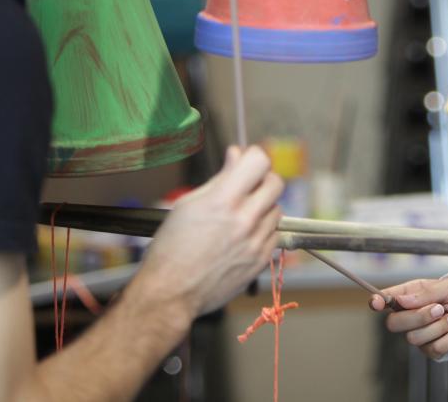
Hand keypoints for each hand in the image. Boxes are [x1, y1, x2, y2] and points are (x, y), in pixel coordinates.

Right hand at [130, 145, 282, 319]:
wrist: (171, 293)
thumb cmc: (171, 249)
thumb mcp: (188, 205)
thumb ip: (219, 178)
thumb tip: (237, 155)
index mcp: (223, 201)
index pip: (259, 162)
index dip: (253, 157)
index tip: (246, 161)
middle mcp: (244, 220)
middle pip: (275, 183)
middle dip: (262, 180)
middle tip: (246, 187)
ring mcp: (255, 242)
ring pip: (276, 209)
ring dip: (262, 207)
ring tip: (239, 217)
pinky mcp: (261, 260)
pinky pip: (275, 234)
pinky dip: (264, 231)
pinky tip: (243, 236)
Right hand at [370, 277, 447, 359]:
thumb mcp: (447, 287)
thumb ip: (426, 293)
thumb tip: (402, 300)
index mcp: (409, 295)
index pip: (385, 299)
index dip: (376, 301)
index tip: (375, 303)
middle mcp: (408, 317)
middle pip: (394, 324)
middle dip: (419, 317)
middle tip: (440, 309)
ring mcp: (418, 335)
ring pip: (414, 338)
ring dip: (439, 327)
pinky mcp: (430, 350)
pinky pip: (434, 349)